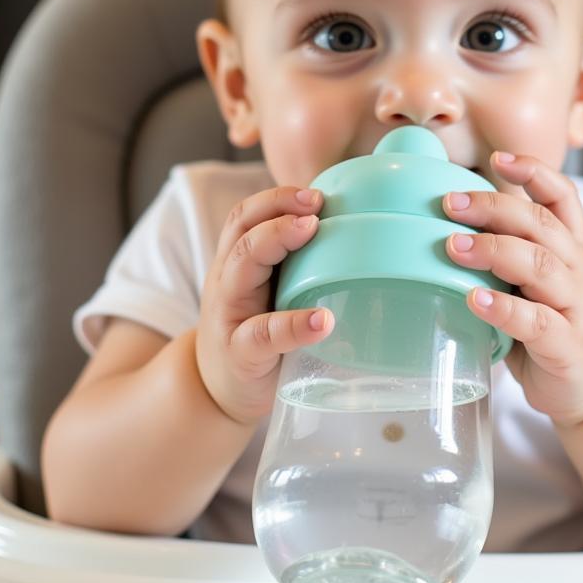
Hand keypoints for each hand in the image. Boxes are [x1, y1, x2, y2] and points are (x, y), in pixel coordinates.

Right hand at [196, 185, 332, 426]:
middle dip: (277, 208)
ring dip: (275, 241)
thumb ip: (299, 265)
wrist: (217, 389)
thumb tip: (365, 238)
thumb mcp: (271, 291)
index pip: (246, 215)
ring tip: (312, 230)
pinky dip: (292, 325)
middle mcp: (228, 279)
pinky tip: (323, 321)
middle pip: (241, 229)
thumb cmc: (257, 331)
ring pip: (240, 266)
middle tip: (316, 204)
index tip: (317, 193)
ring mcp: (230, 314)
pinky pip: (262, 334)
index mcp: (238, 261)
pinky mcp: (240, 352)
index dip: (277, 198)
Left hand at [442, 151, 582, 427]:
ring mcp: (576, 306)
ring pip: (541, 265)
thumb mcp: (536, 282)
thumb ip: (507, 254)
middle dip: (495, 207)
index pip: (562, 196)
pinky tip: (475, 300)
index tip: (498, 157)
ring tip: (453, 247)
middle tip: (450, 203)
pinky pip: (537, 322)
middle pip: (541, 223)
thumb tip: (444, 225)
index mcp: (571, 247)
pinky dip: (504, 309)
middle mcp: (578, 269)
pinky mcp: (567, 345)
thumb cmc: (552, 326)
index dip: (534, 171)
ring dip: (494, 250)